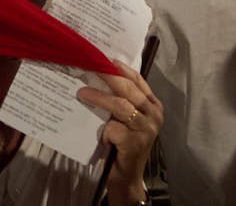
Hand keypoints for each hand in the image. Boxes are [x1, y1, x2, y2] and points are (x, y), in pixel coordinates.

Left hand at [76, 61, 162, 205]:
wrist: (127, 177)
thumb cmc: (124, 145)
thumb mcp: (127, 121)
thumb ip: (122, 102)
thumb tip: (99, 77)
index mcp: (154, 106)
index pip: (139, 81)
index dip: (123, 69)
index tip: (107, 59)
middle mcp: (154, 115)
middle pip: (129, 89)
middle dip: (109, 76)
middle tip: (91, 68)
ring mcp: (146, 129)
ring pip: (120, 106)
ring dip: (99, 98)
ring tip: (82, 92)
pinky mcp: (135, 143)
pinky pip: (114, 128)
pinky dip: (103, 129)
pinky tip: (99, 135)